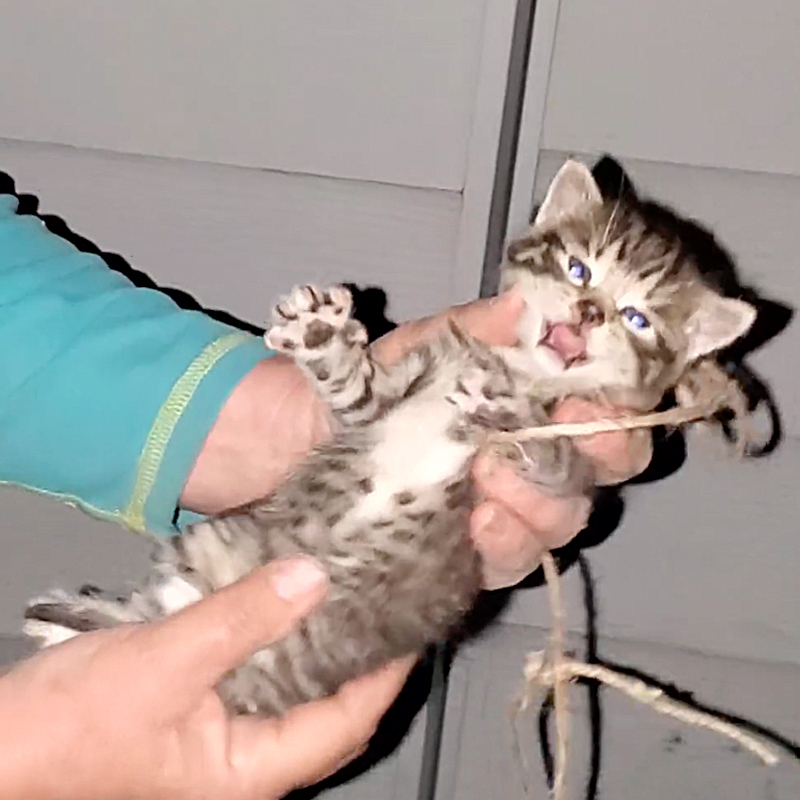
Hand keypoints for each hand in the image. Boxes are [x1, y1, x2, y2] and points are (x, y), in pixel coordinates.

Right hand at [0, 557, 413, 799]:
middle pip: (329, 710)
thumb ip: (241, 620)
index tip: (413, 625)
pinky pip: (259, 676)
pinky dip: (280, 639)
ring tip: (349, 593)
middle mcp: (247, 762)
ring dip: (321, 645)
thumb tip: (313, 579)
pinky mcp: (203, 715)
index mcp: (251, 771)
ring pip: (295, 691)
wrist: (2, 744)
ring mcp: (225, 740)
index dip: (387, 675)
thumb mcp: (166, 662)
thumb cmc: (71, 725)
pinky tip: (286, 602)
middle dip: (363, 659)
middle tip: (387, 602)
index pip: (347, 723)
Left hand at [181, 291, 651, 589]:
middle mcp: (526, 465)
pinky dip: (502, 545)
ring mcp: (499, 514)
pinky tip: (476, 524)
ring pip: (558, 526)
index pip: (605, 420)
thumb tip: (533, 307)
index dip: (615, 418)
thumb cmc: (364, 389)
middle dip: (568, 464)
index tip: (589, 408)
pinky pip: (508, 564)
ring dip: (535, 505)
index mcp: (527, 411)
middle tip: (519, 446)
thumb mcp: (419, 351)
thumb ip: (480, 330)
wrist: (293, 441)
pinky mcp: (464, 558)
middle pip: (593, 481)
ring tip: (486, 483)